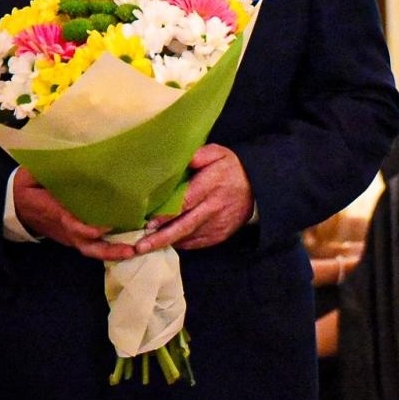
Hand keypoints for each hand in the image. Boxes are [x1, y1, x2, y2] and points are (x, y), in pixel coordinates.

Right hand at [13, 169, 134, 260]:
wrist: (13, 206)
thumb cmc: (26, 188)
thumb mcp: (32, 176)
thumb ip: (49, 170)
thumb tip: (66, 158)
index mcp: (55, 213)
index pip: (73, 225)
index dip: (89, 229)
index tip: (107, 226)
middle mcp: (65, 229)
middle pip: (88, 245)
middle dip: (109, 250)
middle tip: (131, 250)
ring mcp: (69, 236)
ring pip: (91, 249)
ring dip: (112, 252)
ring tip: (133, 251)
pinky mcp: (73, 237)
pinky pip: (91, 245)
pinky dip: (108, 247)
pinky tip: (127, 245)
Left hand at [132, 145, 254, 253]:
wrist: (258, 187)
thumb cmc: (231, 168)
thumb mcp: (217, 153)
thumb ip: (197, 155)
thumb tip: (175, 159)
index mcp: (212, 185)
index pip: (186, 202)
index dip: (167, 214)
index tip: (148, 222)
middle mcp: (214, 207)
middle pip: (185, 226)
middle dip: (162, 237)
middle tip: (140, 246)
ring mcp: (218, 224)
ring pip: (188, 237)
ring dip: (167, 242)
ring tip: (145, 246)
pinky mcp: (219, 235)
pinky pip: (196, 243)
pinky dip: (180, 243)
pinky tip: (166, 241)